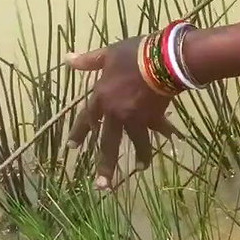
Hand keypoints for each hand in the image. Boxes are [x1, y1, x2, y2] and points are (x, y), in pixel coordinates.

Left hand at [66, 36, 180, 188]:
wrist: (162, 59)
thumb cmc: (133, 54)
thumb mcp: (109, 54)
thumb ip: (89, 61)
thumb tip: (67, 58)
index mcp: (101, 97)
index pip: (86, 119)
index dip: (79, 133)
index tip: (72, 149)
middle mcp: (115, 112)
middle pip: (108, 142)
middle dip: (105, 165)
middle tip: (101, 185)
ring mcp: (136, 117)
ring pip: (136, 141)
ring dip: (140, 156)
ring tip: (141, 169)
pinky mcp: (155, 116)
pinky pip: (159, 127)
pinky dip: (165, 131)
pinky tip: (172, 139)